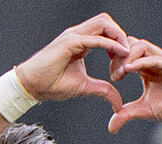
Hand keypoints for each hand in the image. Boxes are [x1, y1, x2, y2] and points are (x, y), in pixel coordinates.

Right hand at [13, 13, 131, 109]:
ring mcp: (74, 36)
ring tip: (126, 54)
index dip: (119, 43)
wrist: (32, 86)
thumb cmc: (52, 84)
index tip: (124, 63)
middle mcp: (78, 34)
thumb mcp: (85, 87)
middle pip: (107, 22)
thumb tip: (118, 103)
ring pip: (103, 23)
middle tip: (128, 55)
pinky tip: (120, 54)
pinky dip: (111, 45)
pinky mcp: (70, 42)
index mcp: (82, 42)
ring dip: (118, 36)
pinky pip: (95, 39)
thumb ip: (103, 90)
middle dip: (122, 35)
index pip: (106, 32)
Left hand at [108, 38, 161, 132]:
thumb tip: (111, 127)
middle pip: (131, 44)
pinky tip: (130, 69)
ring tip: (121, 72)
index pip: (126, 55)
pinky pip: (156, 58)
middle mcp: (154, 60)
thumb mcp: (147, 111)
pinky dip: (141, 61)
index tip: (112, 79)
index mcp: (146, 68)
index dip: (115, 62)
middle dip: (119, 56)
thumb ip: (128, 114)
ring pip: (141, 45)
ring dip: (128, 56)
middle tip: (115, 75)